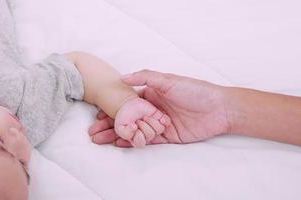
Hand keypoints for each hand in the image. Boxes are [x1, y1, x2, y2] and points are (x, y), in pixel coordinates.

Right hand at [89, 70, 229, 146]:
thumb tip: (123, 77)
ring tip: (100, 140)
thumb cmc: (195, 91)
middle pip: (127, 119)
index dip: (112, 109)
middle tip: (93, 131)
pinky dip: (133, 143)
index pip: (127, 104)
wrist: (220, 109)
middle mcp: (153, 110)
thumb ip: (146, 77)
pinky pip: (147, 141)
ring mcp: (159, 125)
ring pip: (134, 131)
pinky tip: (119, 144)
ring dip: (117, 135)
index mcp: (152, 96)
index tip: (97, 114)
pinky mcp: (168, 137)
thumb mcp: (169, 80)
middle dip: (109, 125)